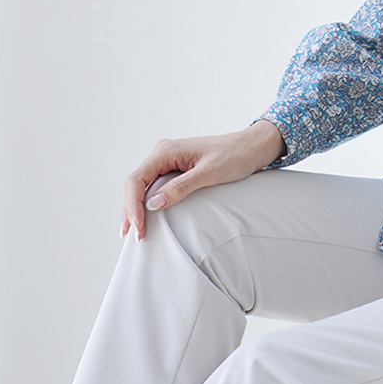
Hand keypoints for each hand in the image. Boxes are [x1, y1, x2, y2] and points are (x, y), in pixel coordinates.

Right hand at [120, 121, 285, 240]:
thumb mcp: (209, 173)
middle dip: (130, 210)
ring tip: (135, 232)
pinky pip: (153, 185)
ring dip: (136, 208)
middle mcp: (163, 153)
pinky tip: (146, 217)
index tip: (138, 228)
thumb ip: (181, 187)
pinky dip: (146, 202)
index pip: (137, 180)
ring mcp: (168, 160)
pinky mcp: (175, 168)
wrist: (252, 147)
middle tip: (133, 237)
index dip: (133, 206)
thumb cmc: (235, 156)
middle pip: (135, 184)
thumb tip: (153, 204)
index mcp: (167, 150)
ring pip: (142, 186)